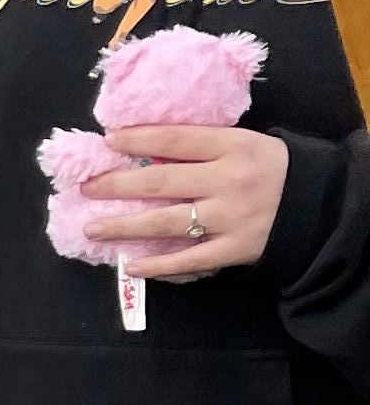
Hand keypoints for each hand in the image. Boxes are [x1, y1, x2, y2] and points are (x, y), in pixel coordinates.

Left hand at [80, 116, 291, 276]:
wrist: (317, 204)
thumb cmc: (271, 169)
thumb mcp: (245, 144)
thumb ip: (204, 147)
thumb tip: (146, 150)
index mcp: (233, 146)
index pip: (177, 138)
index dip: (139, 138)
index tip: (109, 141)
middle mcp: (229, 180)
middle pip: (163, 180)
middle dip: (119, 184)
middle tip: (87, 188)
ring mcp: (230, 217)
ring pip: (167, 222)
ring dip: (125, 226)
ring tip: (93, 227)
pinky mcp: (235, 249)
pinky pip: (190, 260)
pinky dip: (158, 266)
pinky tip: (130, 265)